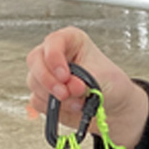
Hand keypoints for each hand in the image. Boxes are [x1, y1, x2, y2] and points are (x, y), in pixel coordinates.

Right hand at [25, 27, 148, 148]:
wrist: (113, 105)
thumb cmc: (111, 83)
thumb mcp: (102, 77)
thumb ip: (82, 80)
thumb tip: (67, 88)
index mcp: (71, 40)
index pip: (53, 41)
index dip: (55, 58)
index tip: (65, 75)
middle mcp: (55, 55)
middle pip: (35, 61)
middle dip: (50, 81)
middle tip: (65, 94)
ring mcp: (47, 74)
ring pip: (34, 83)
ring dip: (55, 97)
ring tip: (79, 103)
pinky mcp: (43, 94)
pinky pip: (37, 101)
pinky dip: (53, 108)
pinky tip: (71, 108)